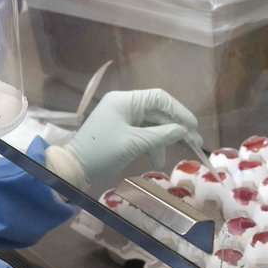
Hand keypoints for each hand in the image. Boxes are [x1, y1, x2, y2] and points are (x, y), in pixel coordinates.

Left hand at [46, 89, 200, 186]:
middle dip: (174, 128)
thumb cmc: (102, 152)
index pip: (159, 98)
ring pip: (150, 124)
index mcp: (125, 100)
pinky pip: (141, 133)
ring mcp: (121, 117)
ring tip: (164, 159)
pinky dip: (150, 144)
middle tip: (194, 143)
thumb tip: (183, 131)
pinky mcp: (119, 130)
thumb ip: (161, 135)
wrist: (73, 169)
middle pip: (157, 112)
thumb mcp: (134, 144)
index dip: (179, 111)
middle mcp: (124, 104)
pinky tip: (154, 159)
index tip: (193, 127)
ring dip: (161, 140)